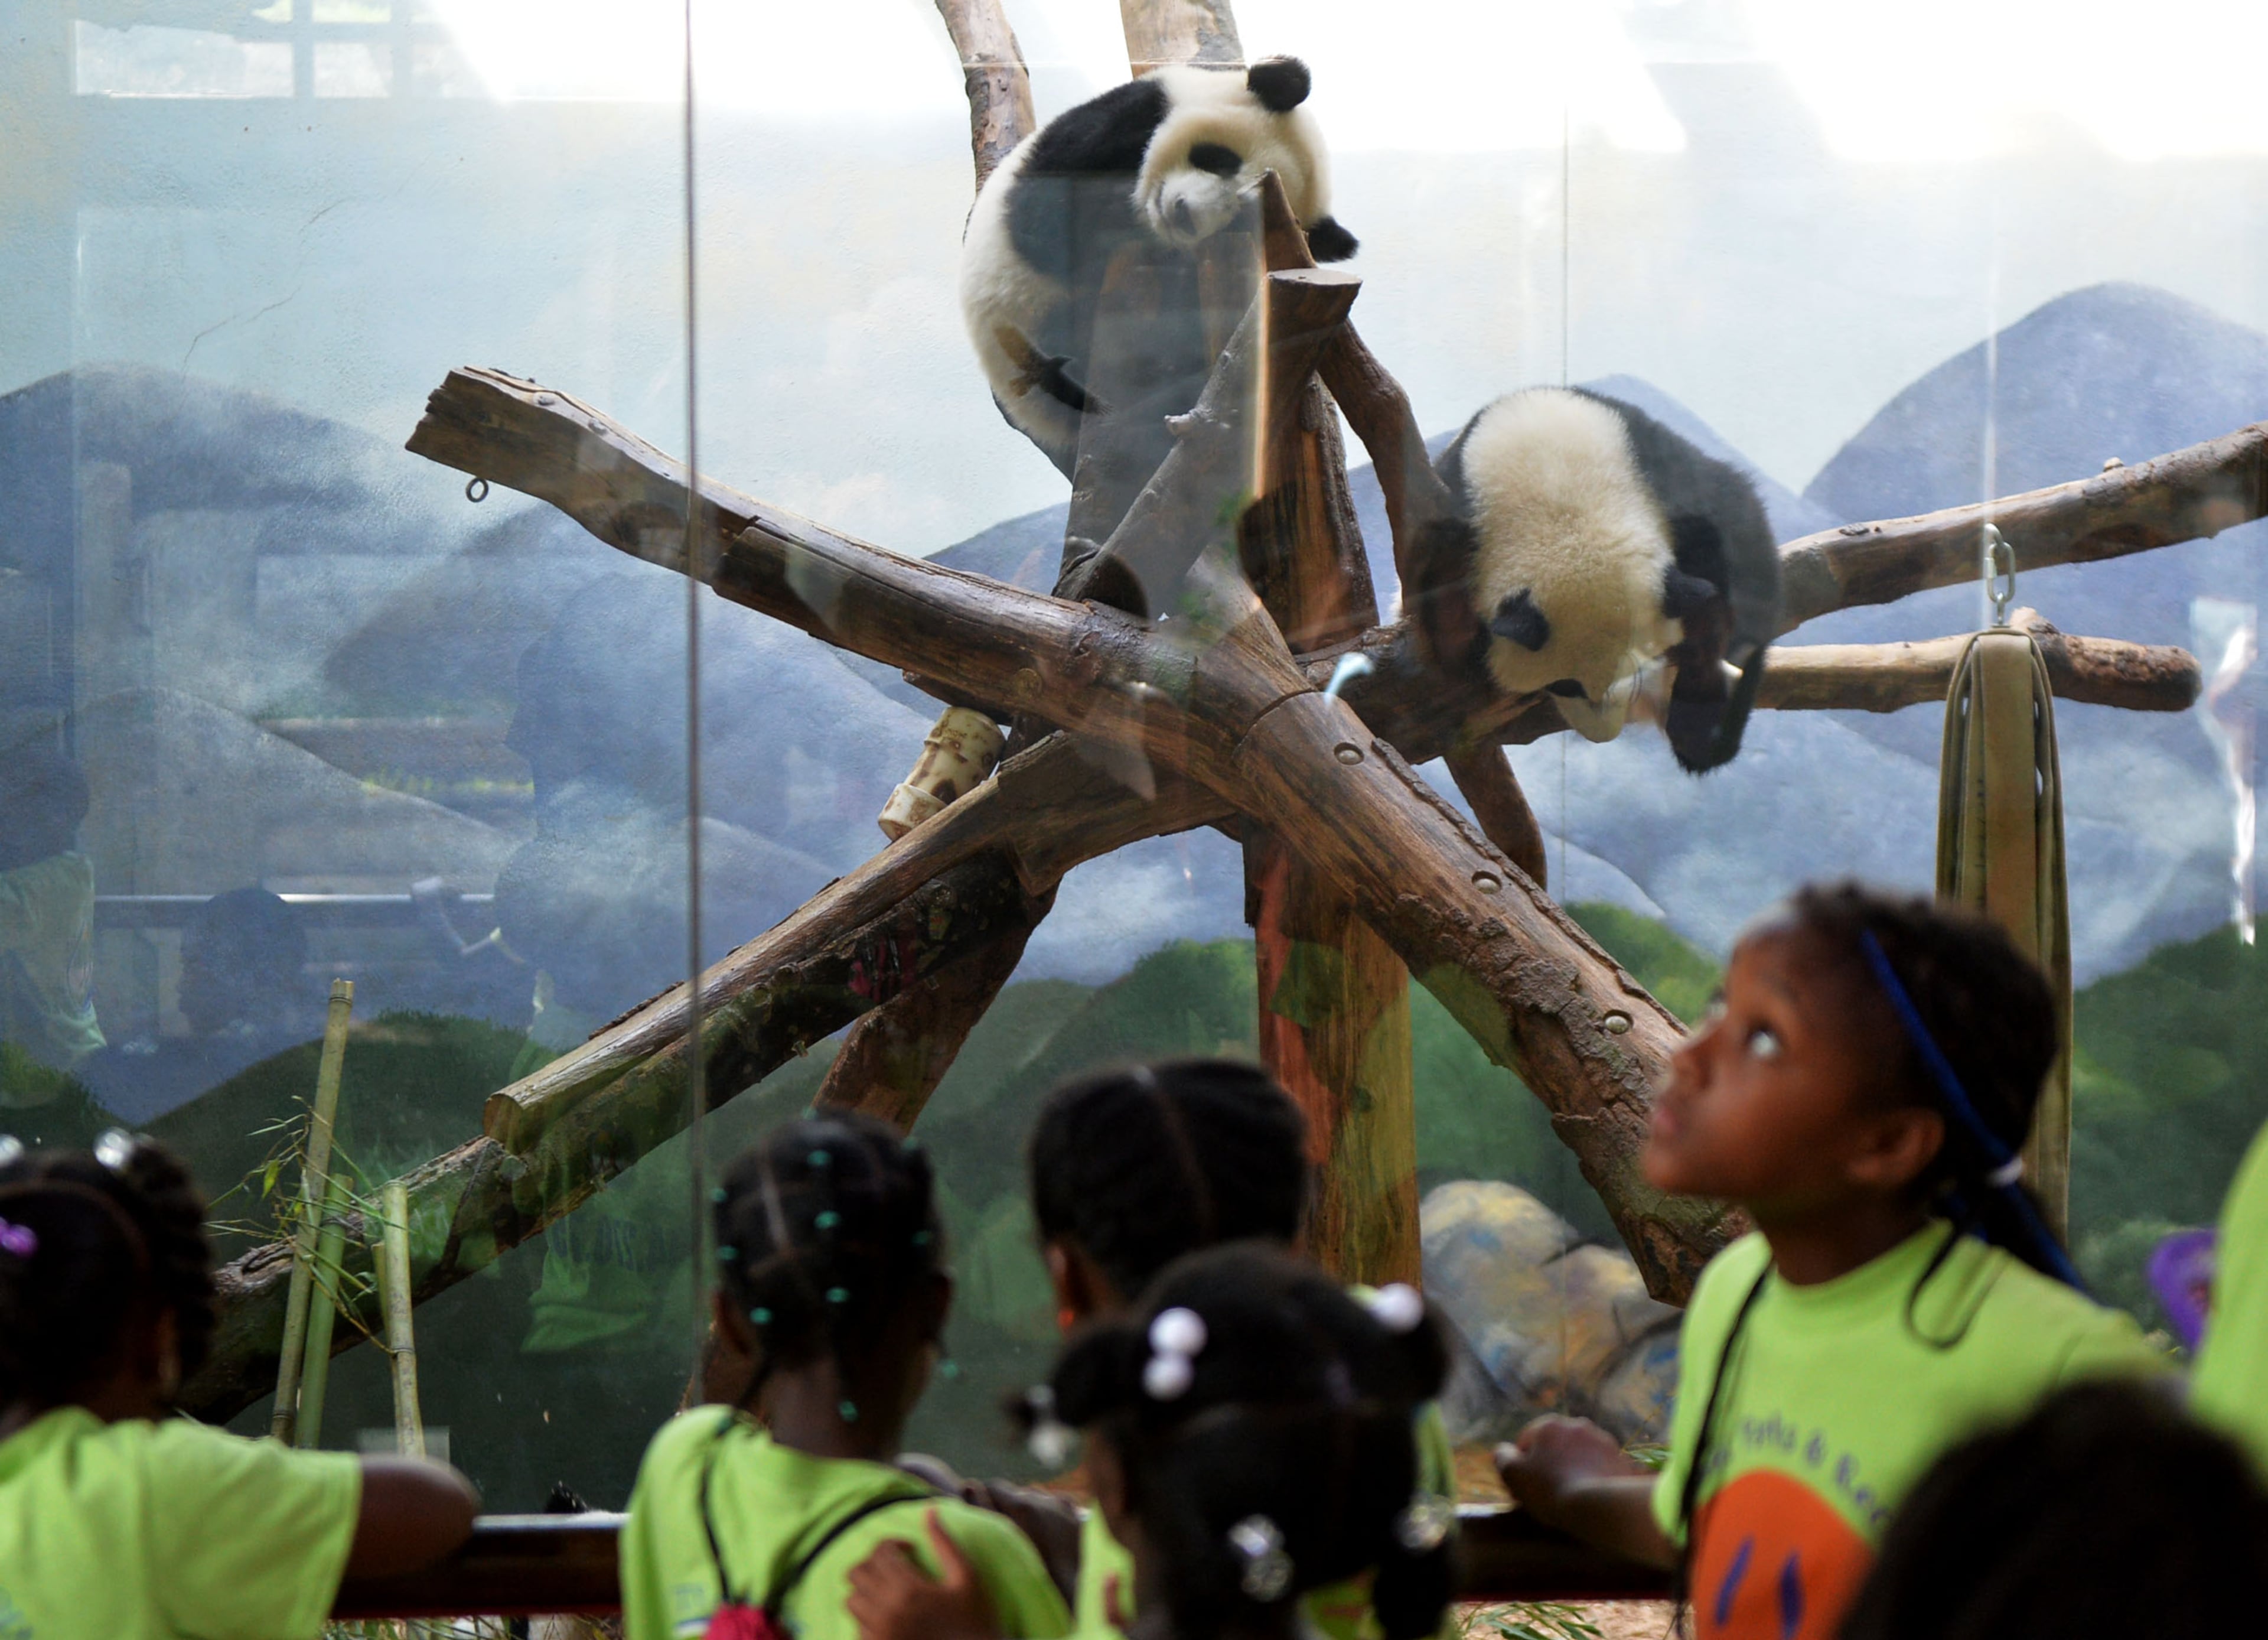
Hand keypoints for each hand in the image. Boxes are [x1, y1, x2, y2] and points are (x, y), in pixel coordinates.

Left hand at [846, 1508, 999, 1639]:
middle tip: (897, 1566)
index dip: (893, 1543)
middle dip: (875, 1562)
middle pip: (858, 1573)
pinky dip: (867, 1616)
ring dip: (868, 1589)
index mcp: (910, 1590)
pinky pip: (857, 1627)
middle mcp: (887, 1613)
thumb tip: (929, 1510)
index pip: (880, 1552)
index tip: (909, 1549)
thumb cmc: (976, 1619)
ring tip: (892, 1590)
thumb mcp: (967, 1577)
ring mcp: (879, 1635)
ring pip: (852, 1600)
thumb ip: (944, 1543)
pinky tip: (891, 1614)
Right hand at [1494, 1416, 1645, 1529]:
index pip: (1527, 1440)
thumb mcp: (1513, 1474)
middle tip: (1547, 1493)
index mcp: (1550, 1424)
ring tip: (1572, 1496)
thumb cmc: (1549, 1489)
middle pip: (1557, 1446)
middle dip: (1551, 1464)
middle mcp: (1578, 1425)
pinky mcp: (1621, 1459)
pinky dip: (1595, 1478)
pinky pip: (1602, 1468)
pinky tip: (1591, 1497)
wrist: (1598, 1505)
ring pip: (1581, 1455)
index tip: (1525, 1488)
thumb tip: (1502, 1451)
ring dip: (1574, 1468)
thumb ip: (1502, 1457)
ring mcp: (1603, 1441)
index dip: (1522, 1465)